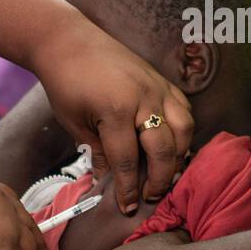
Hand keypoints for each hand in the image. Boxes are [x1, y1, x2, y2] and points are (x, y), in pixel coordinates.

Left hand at [35, 16, 192, 214]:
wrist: (69, 42)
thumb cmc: (66, 82)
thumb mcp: (75, 123)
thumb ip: (98, 152)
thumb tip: (110, 180)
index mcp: (115, 110)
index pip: (127, 160)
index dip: (128, 189)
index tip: (128, 207)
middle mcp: (144, 99)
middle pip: (163, 148)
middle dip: (159, 178)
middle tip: (150, 195)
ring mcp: (157, 88)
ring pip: (183, 129)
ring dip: (178, 155)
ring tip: (166, 172)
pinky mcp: (163, 81)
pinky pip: (184, 110)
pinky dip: (183, 131)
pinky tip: (173, 144)